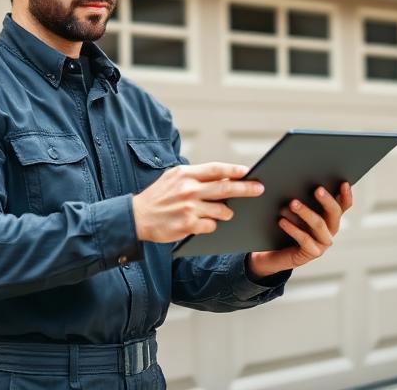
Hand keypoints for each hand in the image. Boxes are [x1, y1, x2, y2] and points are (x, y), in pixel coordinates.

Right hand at [131, 162, 264, 242]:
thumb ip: (195, 176)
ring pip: (222, 211)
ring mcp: (189, 208)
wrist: (136, 217)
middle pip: (225, 188)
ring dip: (226, 213)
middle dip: (246, 189)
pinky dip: (210, 225)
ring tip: (222, 212)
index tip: (248, 172)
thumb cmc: (158, 196)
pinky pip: (211, 226)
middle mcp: (188, 189)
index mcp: (185, 174)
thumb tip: (223, 177)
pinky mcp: (188, 225)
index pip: (216, 169)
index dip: (234, 170)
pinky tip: (201, 223)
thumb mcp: (173, 178)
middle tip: (259, 189)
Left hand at [247, 181, 352, 279]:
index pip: (343, 205)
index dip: (346, 195)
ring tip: (292, 203)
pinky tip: (282, 221)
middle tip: (317, 189)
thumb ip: (299, 196)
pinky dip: (293, 229)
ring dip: (306, 212)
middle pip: (335, 213)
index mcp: (329, 217)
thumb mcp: (293, 208)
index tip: (343, 183)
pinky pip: (305, 239)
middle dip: (327, 200)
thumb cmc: (285, 223)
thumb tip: (296, 179)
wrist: (274, 251)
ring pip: (319, 225)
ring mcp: (322, 243)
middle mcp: (330, 229)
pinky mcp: (311, 253)